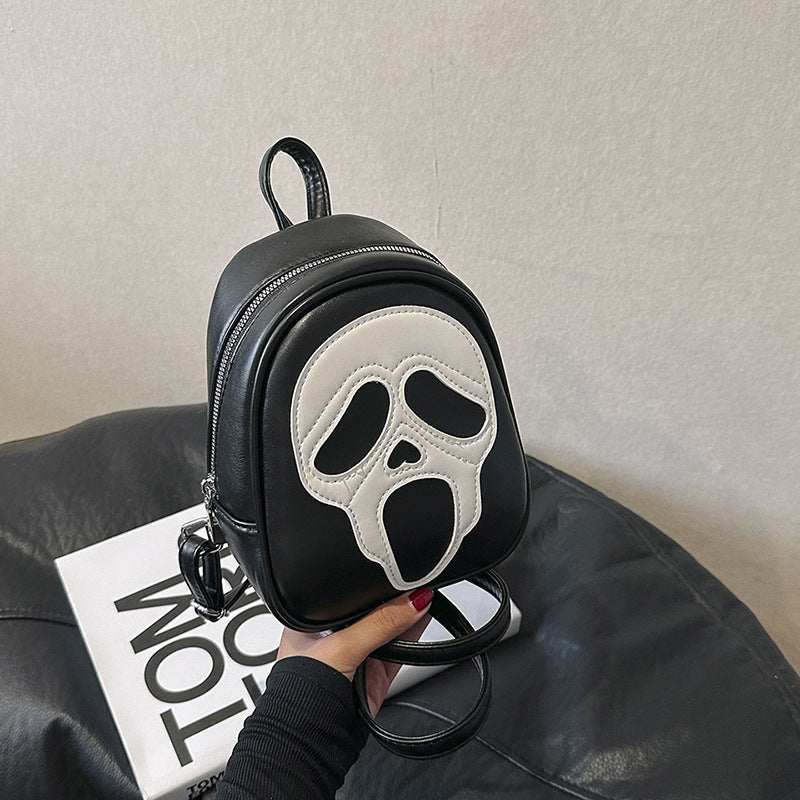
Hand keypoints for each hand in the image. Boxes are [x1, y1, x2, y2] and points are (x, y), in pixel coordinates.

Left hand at [276, 587, 433, 714]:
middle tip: (414, 586)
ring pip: (387, 629)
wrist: (310, 745)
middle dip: (392, 600)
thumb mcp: (341, 648)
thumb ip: (378, 624)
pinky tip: (423, 619)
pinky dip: (413, 637)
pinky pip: (399, 650)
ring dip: (406, 616)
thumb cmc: (298, 698)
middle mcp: (333, 638)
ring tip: (423, 598)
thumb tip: (411, 602)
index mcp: (311, 621)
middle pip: (371, 611)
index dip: (369, 583)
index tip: (395, 574)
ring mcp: (355, 657)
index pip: (346, 593)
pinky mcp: (374, 676)